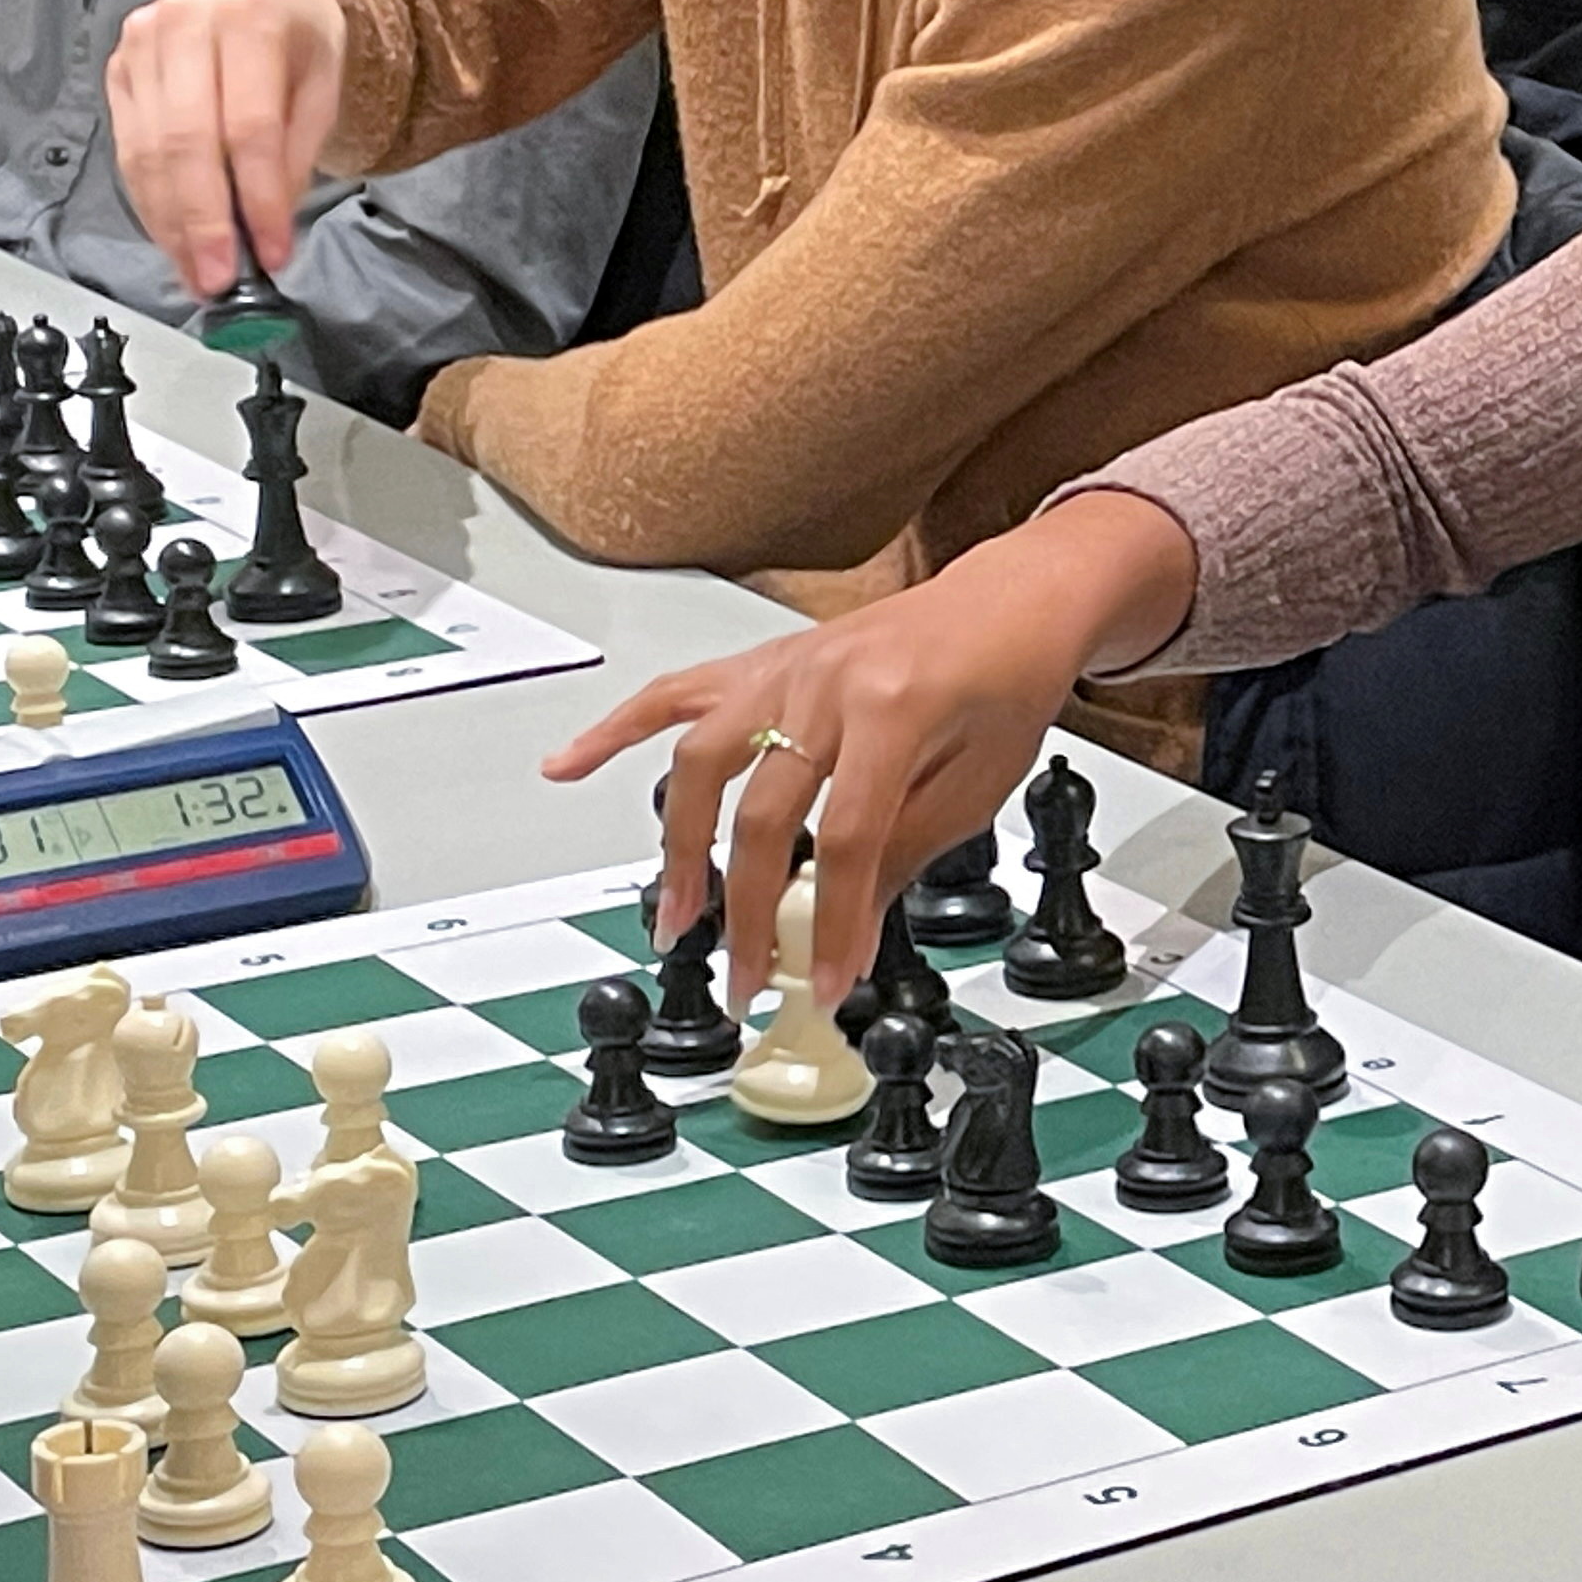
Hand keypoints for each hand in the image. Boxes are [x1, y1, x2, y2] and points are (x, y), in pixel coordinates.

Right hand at [103, 0, 348, 294]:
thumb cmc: (295, 34)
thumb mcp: (323, 83)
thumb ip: (295, 151)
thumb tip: (266, 226)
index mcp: (250, 19)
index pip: (249, 127)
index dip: (257, 199)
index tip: (271, 253)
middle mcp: (185, 26)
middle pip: (185, 142)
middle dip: (202, 223)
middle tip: (220, 279)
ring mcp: (141, 46)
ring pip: (147, 152)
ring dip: (170, 224)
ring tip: (197, 273)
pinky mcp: (118, 69)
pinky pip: (129, 150)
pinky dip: (151, 201)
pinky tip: (174, 237)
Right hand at [544, 493, 1200, 1008]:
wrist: (1014, 600)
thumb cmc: (1008, 679)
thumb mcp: (981, 782)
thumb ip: (903, 851)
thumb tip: (842, 932)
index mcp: (896, 709)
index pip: (847, 839)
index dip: (835, 922)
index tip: (826, 981)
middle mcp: (829, 682)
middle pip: (765, 811)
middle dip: (753, 908)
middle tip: (747, 975)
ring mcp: (789, 668)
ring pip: (703, 760)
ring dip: (681, 847)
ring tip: (678, 917)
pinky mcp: (767, 663)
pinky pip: (676, 693)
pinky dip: (616, 730)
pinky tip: (567, 765)